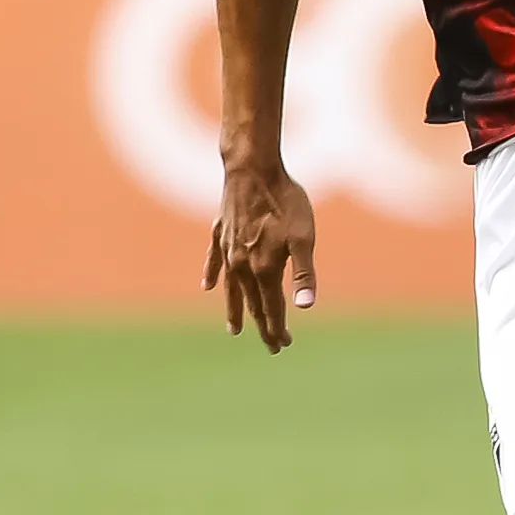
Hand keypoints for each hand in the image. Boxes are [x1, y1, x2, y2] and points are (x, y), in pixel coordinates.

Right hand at [202, 159, 317, 352]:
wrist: (252, 168)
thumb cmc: (284, 201)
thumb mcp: (304, 238)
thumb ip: (303, 274)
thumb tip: (305, 307)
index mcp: (263, 268)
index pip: (271, 309)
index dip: (277, 328)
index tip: (283, 345)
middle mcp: (241, 265)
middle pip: (251, 304)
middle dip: (262, 325)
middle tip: (271, 345)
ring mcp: (226, 250)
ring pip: (230, 289)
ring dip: (234, 310)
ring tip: (234, 331)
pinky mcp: (219, 233)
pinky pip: (213, 262)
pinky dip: (212, 276)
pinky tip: (209, 287)